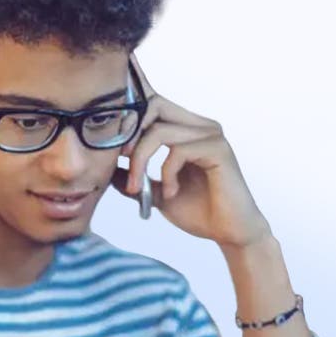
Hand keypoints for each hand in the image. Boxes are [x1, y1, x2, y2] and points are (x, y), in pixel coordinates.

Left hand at [114, 54, 271, 248]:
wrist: (229, 233)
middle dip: (129, 134)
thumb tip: (106, 169)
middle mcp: (199, 125)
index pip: (152, 103)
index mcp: (186, 129)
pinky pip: (178, 150)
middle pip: (152, 105)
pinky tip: (170, 193)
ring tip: (139, 189)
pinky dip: (166, 173)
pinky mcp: (218, 150)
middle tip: (119, 162)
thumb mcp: (155, 193)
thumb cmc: (198, 211)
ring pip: (159, 131)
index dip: (127, 114)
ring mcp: (211, 135)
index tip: (109, 144)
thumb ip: (135, 177)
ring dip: (141, 162)